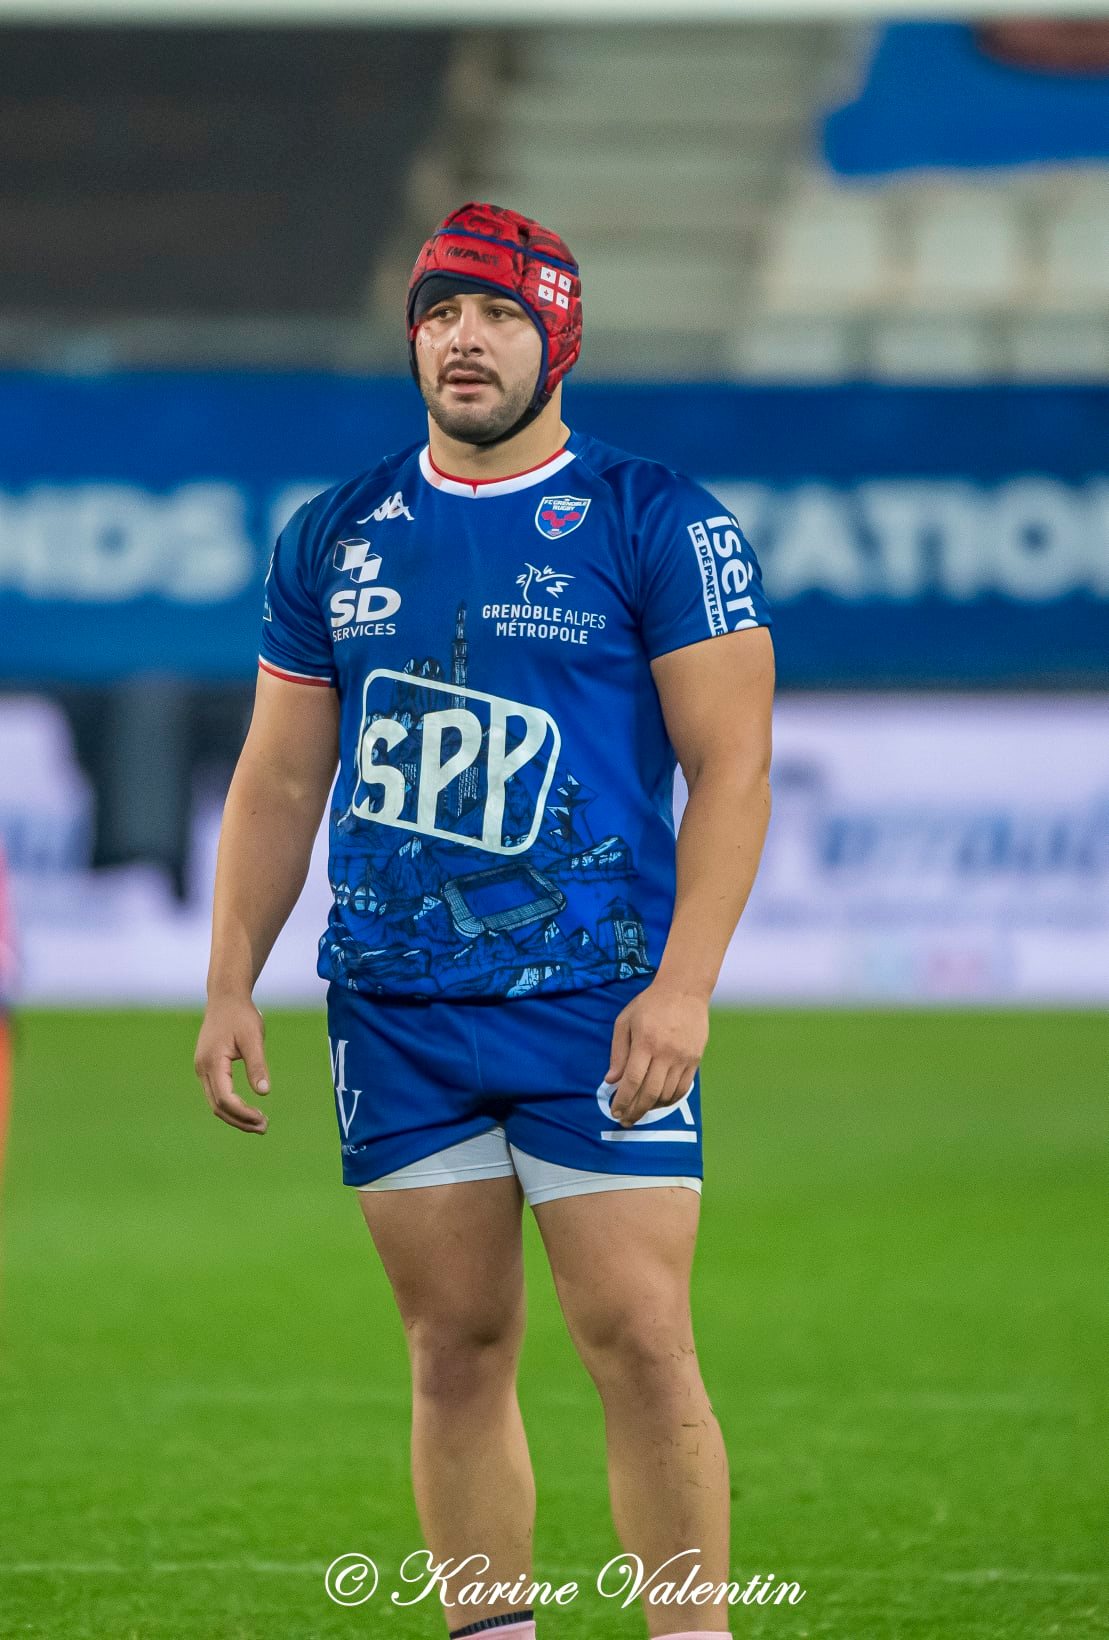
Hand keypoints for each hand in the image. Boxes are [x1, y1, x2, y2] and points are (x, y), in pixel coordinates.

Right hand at [194, 995, 270, 1133]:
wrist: (225, 998)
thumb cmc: (241, 1016)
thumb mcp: (254, 1038)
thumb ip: (257, 1065)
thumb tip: (264, 1092)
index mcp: (212, 1062)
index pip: (225, 1098)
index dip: (243, 1113)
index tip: (263, 1119)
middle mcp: (202, 1069)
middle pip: (218, 1106)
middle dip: (240, 1121)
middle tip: (264, 1128)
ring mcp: (202, 1069)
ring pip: (215, 1103)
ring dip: (235, 1116)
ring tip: (259, 1123)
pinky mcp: (206, 1068)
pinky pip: (216, 1094)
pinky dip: (231, 1106)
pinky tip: (247, 1110)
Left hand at [604, 979, 708, 1127]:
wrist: (684, 990)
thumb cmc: (649, 1004)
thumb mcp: (625, 1021)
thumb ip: (618, 1052)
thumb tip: (611, 1080)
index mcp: (645, 1042)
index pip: (633, 1080)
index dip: (623, 1100)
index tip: (614, 1111)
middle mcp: (666, 1053)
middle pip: (650, 1092)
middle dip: (635, 1110)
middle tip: (625, 1120)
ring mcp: (683, 1058)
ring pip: (667, 1094)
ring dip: (651, 1107)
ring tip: (639, 1112)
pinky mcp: (695, 1059)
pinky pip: (683, 1088)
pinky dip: (670, 1100)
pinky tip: (659, 1102)